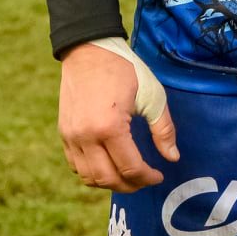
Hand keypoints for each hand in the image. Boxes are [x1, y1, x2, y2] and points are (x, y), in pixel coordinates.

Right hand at [58, 39, 177, 191]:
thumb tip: (173, 158)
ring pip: (89, 177)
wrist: (89, 50)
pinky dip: (92, 173)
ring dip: (110, 183)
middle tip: (146, 180)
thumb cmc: (125, 70)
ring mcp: (71, 136)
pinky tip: (109, 166)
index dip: (147, 177)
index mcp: (109, 127)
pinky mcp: (64, 133)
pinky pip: (76, 165)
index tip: (159, 175)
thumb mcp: (153, 96)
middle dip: (130, 186)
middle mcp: (85, 136)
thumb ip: (164, 130)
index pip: (130, 168)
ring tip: (129, 177)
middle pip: (108, 179)